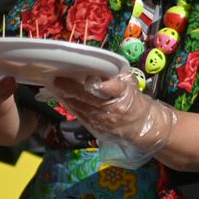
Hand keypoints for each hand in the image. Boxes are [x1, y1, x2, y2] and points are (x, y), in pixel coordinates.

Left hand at [48, 71, 176, 157]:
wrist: (144, 129)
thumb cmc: (136, 104)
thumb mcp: (132, 87)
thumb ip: (117, 79)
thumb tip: (100, 69)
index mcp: (124, 97)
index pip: (111, 88)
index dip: (99, 83)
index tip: (87, 76)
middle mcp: (112, 110)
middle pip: (88, 98)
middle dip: (70, 88)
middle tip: (57, 78)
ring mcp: (102, 121)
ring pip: (80, 107)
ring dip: (65, 96)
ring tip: (54, 86)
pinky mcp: (96, 129)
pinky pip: (80, 115)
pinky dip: (70, 105)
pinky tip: (62, 97)